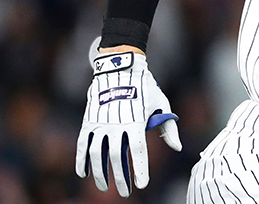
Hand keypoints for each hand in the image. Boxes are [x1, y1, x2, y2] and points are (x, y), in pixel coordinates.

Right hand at [75, 37, 181, 196]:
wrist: (120, 67)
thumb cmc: (145, 87)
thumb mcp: (161, 103)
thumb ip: (168, 127)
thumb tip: (177, 148)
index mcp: (135, 121)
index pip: (138, 151)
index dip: (139, 169)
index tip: (142, 185)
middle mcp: (116, 124)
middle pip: (116, 157)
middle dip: (120, 177)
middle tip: (125, 192)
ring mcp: (100, 123)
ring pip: (97, 154)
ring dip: (100, 173)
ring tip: (104, 187)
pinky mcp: (88, 121)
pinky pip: (81, 144)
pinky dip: (81, 160)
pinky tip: (83, 174)